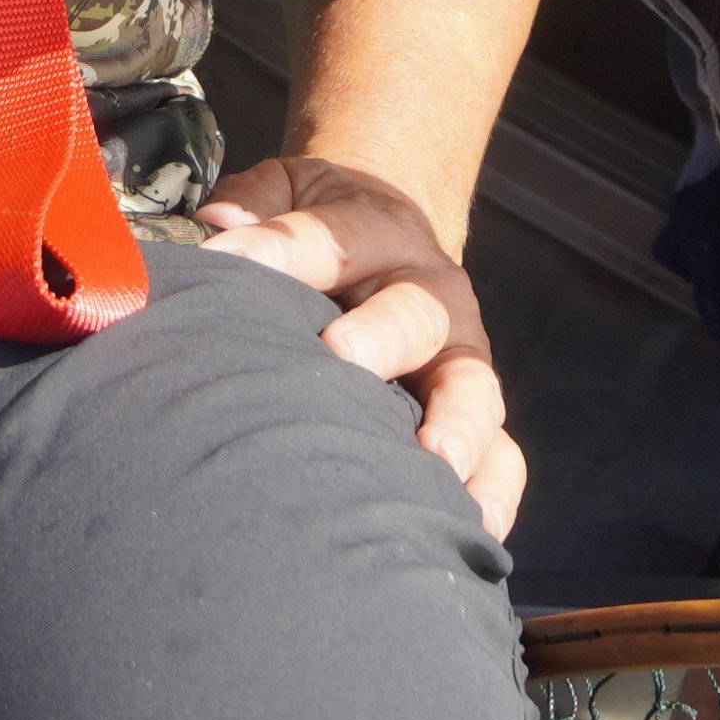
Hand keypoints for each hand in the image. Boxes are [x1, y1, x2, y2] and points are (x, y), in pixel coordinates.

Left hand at [198, 153, 525, 539]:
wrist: (395, 238)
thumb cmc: (322, 226)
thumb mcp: (290, 190)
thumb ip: (254, 201)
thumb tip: (215, 225)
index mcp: (377, 230)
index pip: (334, 237)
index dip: (283, 248)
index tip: (232, 260)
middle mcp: (430, 293)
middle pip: (416, 313)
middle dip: (382, 335)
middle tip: (342, 356)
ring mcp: (460, 358)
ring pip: (473, 389)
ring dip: (456, 425)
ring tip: (432, 461)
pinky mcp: (476, 415)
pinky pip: (503, 457)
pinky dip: (494, 492)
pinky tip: (472, 528)